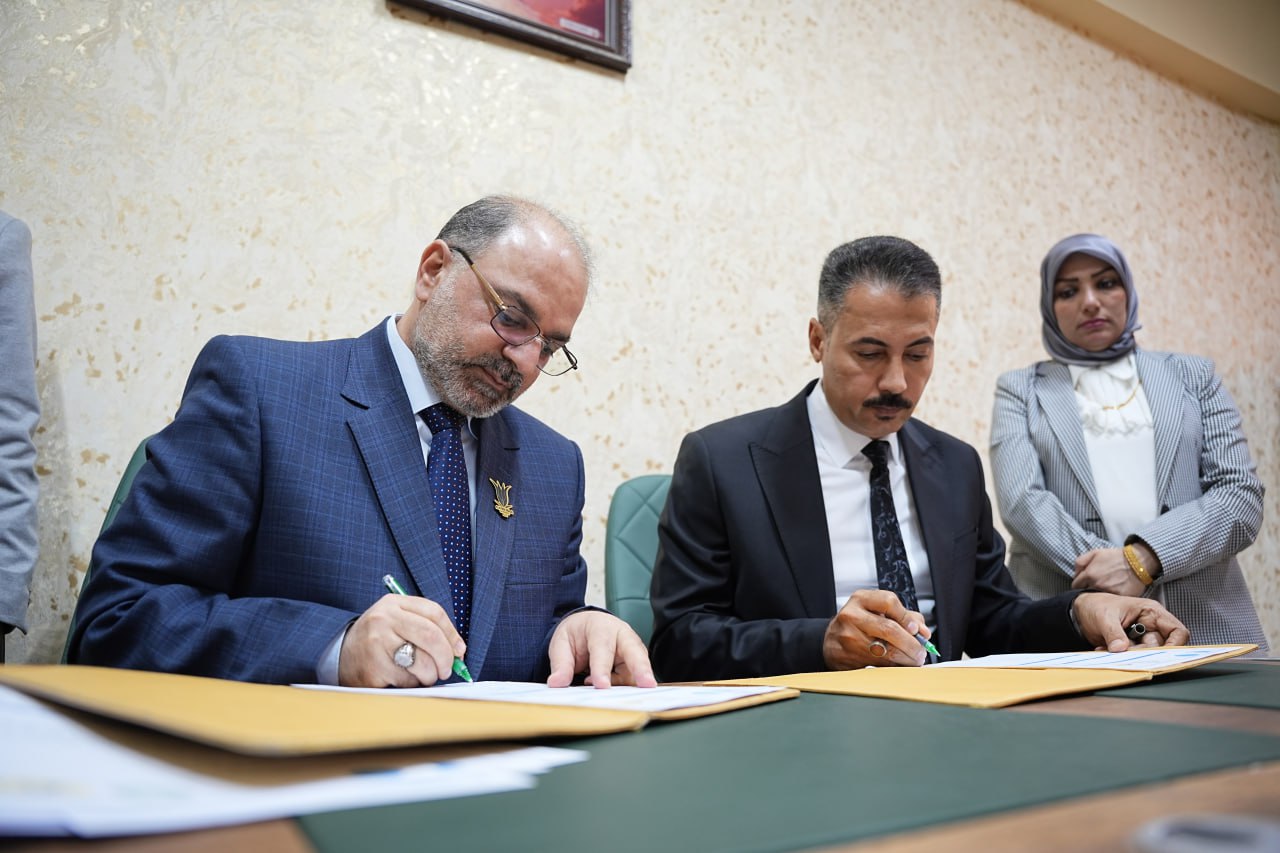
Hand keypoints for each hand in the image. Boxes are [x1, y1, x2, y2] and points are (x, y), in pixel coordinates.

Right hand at [338, 593, 465, 686]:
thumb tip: (458, 651)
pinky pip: (407, 680)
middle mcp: (384, 619)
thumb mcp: (397, 622)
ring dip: (430, 675)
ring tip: (423, 675)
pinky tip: (401, 679)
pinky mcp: (373, 668)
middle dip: (446, 658)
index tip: (459, 650)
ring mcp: (376, 643)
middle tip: (448, 669)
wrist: (339, 654)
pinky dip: (412, 684)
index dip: (452, 634)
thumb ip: (426, 628)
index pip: (434, 613)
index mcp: (394, 603)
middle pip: (431, 636)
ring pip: (423, 663)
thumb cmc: (378, 639)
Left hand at [546, 611, 656, 687]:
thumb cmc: (577, 634)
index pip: (603, 648)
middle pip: (635, 651)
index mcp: (601, 626)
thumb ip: (561, 664)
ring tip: (608, 692)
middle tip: (647, 684)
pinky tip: (608, 687)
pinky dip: (624, 688)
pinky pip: (633, 679)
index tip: (601, 685)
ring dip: (630, 684)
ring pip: (638, 669)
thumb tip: (557, 683)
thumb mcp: (561, 644)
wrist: (586, 627)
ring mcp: (632, 649)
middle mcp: (622, 635)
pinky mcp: (635, 663)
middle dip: (641, 668)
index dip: (602, 668)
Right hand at [822, 589, 930, 668]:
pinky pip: (877, 667)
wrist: (830, 640)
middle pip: (890, 630)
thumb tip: (923, 632)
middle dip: (912, 645)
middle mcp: (852, 617)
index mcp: (861, 600)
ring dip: (905, 660)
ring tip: (912, 660)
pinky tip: (896, 666)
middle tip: (920, 652)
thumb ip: (904, 616)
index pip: (889, 602)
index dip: (907, 617)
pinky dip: (893, 669)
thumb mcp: (876, 610)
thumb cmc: (858, 623)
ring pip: (886, 653)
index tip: (916, 629)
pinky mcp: (847, 658)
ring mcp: (848, 638)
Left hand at [1071, 548, 1145, 595]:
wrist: (1138, 561)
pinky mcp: (1119, 598)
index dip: (1079, 584)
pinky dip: (1110, 599)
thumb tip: (1075, 573)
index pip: (1076, 586)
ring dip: (1098, 596)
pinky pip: (1110, 602)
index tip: (1084, 583)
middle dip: (1087, 590)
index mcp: (1089, 574)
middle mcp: (1097, 585)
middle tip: (1094, 587)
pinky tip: (1113, 593)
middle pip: (1085, 593)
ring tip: (1104, 590)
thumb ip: (1080, 562)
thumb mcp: (1095, 553)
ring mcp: (1108, 593)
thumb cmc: (1116, 556)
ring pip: (1097, 599)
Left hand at [1072, 592, 1189, 651]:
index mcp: (1151, 612)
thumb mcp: (1104, 617)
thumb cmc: (1096, 606)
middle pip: (1161, 647)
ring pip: (1145, 654)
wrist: (1081, 612)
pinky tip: (1105, 648)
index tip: (1162, 655)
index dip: (1176, 645)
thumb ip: (1114, 632)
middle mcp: (1151, 626)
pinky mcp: (1132, 647)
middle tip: (1121, 649)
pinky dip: (1120, 657)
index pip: (1177, 631)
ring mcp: (1142, 637)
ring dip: (1128, 655)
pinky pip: (1132, 657)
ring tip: (1108, 647)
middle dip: (1141, 652)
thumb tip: (1121, 648)